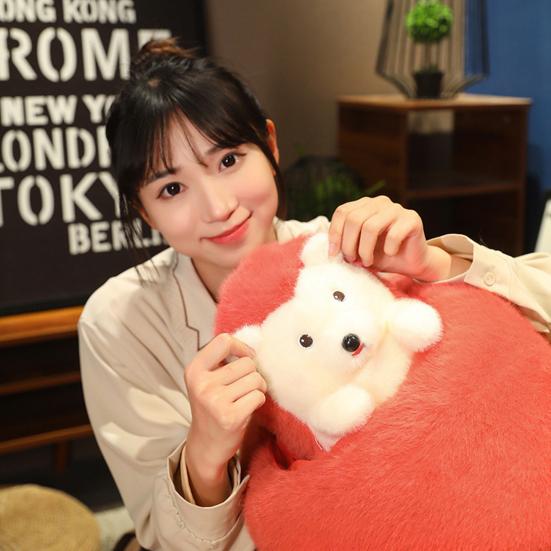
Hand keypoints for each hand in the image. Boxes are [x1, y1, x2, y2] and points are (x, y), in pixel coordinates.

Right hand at [184, 333, 265, 504]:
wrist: (206, 444)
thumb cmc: (213, 405)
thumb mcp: (207, 379)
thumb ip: (223, 359)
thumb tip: (255, 339)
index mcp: (195, 370)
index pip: (224, 341)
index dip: (242, 347)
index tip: (246, 358)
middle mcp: (202, 384)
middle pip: (247, 362)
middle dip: (253, 373)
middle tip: (244, 386)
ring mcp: (215, 401)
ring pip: (256, 379)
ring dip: (258, 387)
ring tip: (246, 397)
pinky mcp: (230, 417)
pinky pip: (258, 396)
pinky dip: (258, 401)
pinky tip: (247, 408)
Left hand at [328, 195, 454, 280]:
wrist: (410, 263)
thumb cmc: (381, 255)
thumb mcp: (358, 249)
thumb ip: (345, 243)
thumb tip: (331, 249)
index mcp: (364, 205)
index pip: (342, 212)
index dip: (335, 234)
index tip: (333, 254)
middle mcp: (379, 202)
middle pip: (354, 219)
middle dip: (349, 245)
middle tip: (352, 260)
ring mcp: (396, 208)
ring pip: (371, 227)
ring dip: (365, 250)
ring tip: (367, 262)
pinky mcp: (412, 219)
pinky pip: (393, 235)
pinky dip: (388, 249)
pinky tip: (390, 253)